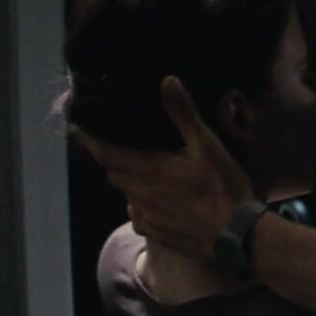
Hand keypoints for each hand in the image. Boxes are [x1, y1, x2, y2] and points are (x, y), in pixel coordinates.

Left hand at [79, 76, 253, 257]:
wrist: (237, 235)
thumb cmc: (222, 186)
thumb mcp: (208, 145)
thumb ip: (184, 115)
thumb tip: (167, 80)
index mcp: (149, 170)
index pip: (107, 155)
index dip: (91, 142)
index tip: (78, 130)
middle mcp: (140, 195)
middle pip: (113, 175)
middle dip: (112, 161)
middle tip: (118, 147)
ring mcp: (148, 217)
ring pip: (126, 196)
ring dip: (128, 183)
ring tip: (141, 173)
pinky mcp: (157, 234)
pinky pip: (137, 217)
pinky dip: (140, 205)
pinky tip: (155, 201)